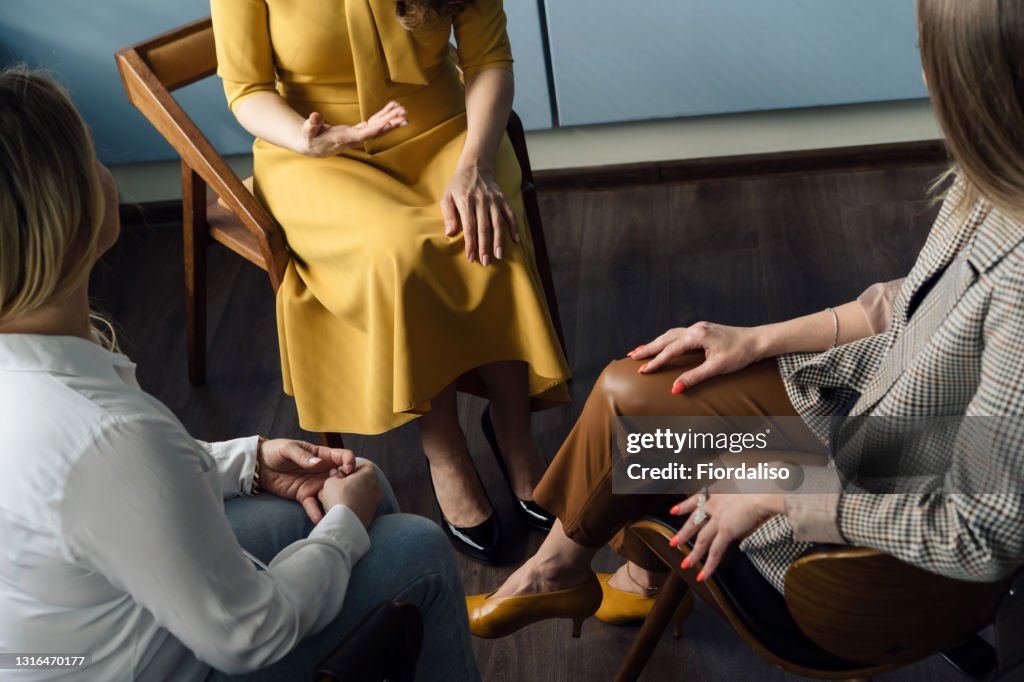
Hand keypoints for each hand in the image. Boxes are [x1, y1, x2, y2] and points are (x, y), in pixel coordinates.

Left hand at [258, 439, 356, 522]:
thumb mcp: (288, 448)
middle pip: (341, 477)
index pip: (342, 456)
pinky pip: (312, 504)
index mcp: (322, 454)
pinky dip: (316, 512)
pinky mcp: (303, 495)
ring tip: (338, 510)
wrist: (259, 465)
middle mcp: (322, 470)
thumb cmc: (275, 451)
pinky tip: (319, 519)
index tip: (348, 469)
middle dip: (346, 484)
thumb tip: (318, 462)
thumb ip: (303, 456)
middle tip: (344, 491)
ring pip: (330, 493)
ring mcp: (314, 484)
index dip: (349, 461)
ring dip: (335, 501)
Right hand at [298, 102, 407, 157]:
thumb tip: (315, 116)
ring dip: (391, 118)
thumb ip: (312, 124)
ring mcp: (357, 135)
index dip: (377, 130)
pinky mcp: (358, 130)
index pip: (364, 135)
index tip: (390, 124)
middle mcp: (354, 138)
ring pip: (377, 127)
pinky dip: (383, 115)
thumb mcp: (308, 132)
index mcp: (344, 139)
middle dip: (391, 124)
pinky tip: (392, 108)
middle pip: (376, 132)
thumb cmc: (310, 139)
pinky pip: (374, 123)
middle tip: (405, 116)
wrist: (313, 148)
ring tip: (404, 110)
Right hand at [318, 463, 382, 528]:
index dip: (346, 469)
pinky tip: (341, 511)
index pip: (359, 465)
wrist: (345, 524)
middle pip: (360, 480)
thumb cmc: (339, 498)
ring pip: (360, 494)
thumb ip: (334, 475)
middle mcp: (377, 486)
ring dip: (350, 496)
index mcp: (370, 473)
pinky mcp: (372, 514)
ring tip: (335, 501)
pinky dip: (352, 507)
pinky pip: (360, 506)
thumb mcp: (330, 481)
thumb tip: (336, 474)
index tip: (337, 476)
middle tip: (335, 488)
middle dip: (348, 483)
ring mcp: (376, 501)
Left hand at [440, 164, 519, 265]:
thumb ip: (448, 215)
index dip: (471, 243)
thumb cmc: (458, 185)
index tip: (471, 257)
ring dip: (499, 240)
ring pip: (498, 223)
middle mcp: (482, 201)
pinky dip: (514, 227)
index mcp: (466, 201)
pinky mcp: (503, 199)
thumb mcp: (447, 197)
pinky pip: (510, 214)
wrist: (475, 167)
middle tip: (486, 262)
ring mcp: (494, 200)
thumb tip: (450, 233)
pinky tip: (516, 240)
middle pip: (484, 228)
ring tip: (499, 255)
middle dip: (485, 246)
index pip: (470, 227)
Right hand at [628, 322, 765, 390]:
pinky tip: (661, 344)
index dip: (656, 362)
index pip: (670, 350)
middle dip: (647, 348)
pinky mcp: (702, 330)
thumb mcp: (717, 368)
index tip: (642, 371)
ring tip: (640, 351)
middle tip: (631, 357)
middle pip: (665, 339)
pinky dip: (665, 340)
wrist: (758, 340)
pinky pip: (677, 334)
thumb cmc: (741, 353)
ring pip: (670, 334)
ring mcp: (698, 327)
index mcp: (697, 335)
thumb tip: (675, 389)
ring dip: (654, 343)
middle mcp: (695, 328)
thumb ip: (694, 377)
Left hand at [668, 493, 783, 580]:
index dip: (684, 506)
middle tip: (673, 542)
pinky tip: (703, 575)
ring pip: (702, 540)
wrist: (765, 490)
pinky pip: (715, 552)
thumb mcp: (747, 480)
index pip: (697, 499)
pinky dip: (709, 566)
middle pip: (694, 522)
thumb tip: (748, 490)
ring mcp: (718, 519)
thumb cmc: (763, 482)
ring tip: (685, 564)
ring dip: (693, 554)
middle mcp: (714, 504)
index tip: (674, 510)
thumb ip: (742, 488)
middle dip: (683, 533)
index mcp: (718, 491)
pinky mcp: (726, 531)